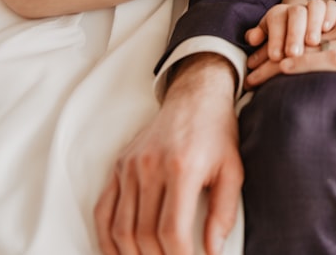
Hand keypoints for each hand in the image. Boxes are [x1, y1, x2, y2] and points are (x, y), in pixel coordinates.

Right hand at [95, 55, 241, 254]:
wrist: (195, 97)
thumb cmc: (216, 133)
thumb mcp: (232, 170)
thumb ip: (223, 213)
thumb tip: (212, 250)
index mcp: (182, 168)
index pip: (172, 230)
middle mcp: (151, 167)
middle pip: (144, 235)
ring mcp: (130, 167)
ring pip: (121, 228)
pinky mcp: (119, 166)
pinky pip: (103, 210)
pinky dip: (107, 238)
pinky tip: (118, 252)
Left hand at [245, 0, 335, 67]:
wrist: (309, 37)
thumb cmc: (283, 48)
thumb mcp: (271, 47)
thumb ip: (262, 45)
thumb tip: (252, 39)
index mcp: (279, 16)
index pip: (275, 20)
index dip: (275, 37)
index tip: (275, 56)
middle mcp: (297, 10)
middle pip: (295, 13)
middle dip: (294, 33)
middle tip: (293, 53)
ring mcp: (315, 9)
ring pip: (315, 5)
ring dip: (313, 23)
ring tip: (312, 42)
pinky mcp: (332, 11)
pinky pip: (332, 6)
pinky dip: (330, 14)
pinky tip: (327, 29)